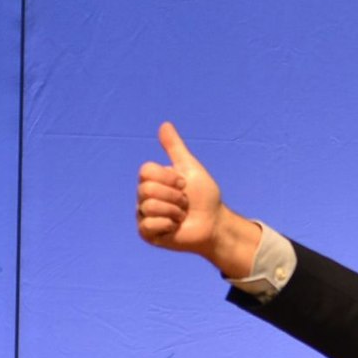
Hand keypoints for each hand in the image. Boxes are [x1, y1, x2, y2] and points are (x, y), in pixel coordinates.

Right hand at [136, 121, 258, 275]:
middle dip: (174, 196)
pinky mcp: (147, 233)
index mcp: (151, 179)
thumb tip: (165, 124)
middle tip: (184, 203)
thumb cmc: (204, 196)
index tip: (183, 184)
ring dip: (173, 211)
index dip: (169, 178)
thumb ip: (175, 148)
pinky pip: (148, 225)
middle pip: (147, 189)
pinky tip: (175, 227)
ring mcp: (144, 215)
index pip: (146, 170)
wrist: (214, 223)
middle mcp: (144, 196)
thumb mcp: (190, 168)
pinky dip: (167, 225)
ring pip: (149, 206)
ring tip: (181, 216)